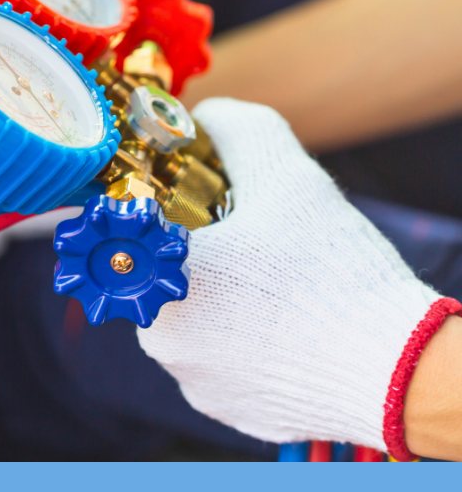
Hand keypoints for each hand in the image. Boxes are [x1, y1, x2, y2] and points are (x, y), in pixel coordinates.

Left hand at [136, 98, 459, 458]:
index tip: (183, 203)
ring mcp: (192, 379)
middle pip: (161, 274)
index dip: (154, 209)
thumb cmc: (335, 272)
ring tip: (276, 284)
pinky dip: (242, 339)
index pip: (127, 230)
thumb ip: (238, 129)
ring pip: (191, 318)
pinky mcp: (224, 410)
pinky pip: (218, 359)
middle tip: (247, 240)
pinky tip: (284, 323)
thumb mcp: (286, 175)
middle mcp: (160, 338)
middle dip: (197, 253)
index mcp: (161, 277)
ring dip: (221, 298)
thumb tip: (208, 115)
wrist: (397, 369)